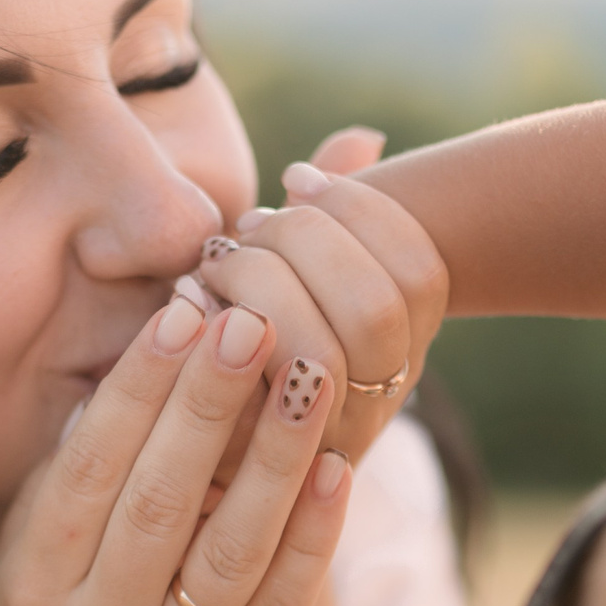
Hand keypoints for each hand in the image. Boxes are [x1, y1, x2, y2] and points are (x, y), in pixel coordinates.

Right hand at [0, 291, 352, 605]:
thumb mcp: (11, 591)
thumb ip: (53, 500)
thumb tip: (112, 388)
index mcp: (30, 596)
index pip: (88, 472)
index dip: (137, 390)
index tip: (180, 316)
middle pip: (161, 500)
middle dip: (208, 402)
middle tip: (252, 318)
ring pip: (231, 548)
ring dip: (275, 455)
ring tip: (311, 371)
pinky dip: (312, 536)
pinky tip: (337, 470)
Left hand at [194, 127, 449, 462]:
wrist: (185, 444)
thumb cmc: (241, 326)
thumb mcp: (286, 262)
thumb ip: (323, 208)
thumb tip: (363, 136)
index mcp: (402, 342)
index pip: (420, 272)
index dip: (363, 208)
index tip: (294, 174)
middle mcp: (379, 397)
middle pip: (376, 307)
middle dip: (306, 243)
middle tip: (248, 227)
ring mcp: (326, 441)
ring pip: (319, 354)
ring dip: (261, 285)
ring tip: (216, 263)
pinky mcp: (257, 469)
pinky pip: (246, 401)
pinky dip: (213, 333)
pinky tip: (187, 303)